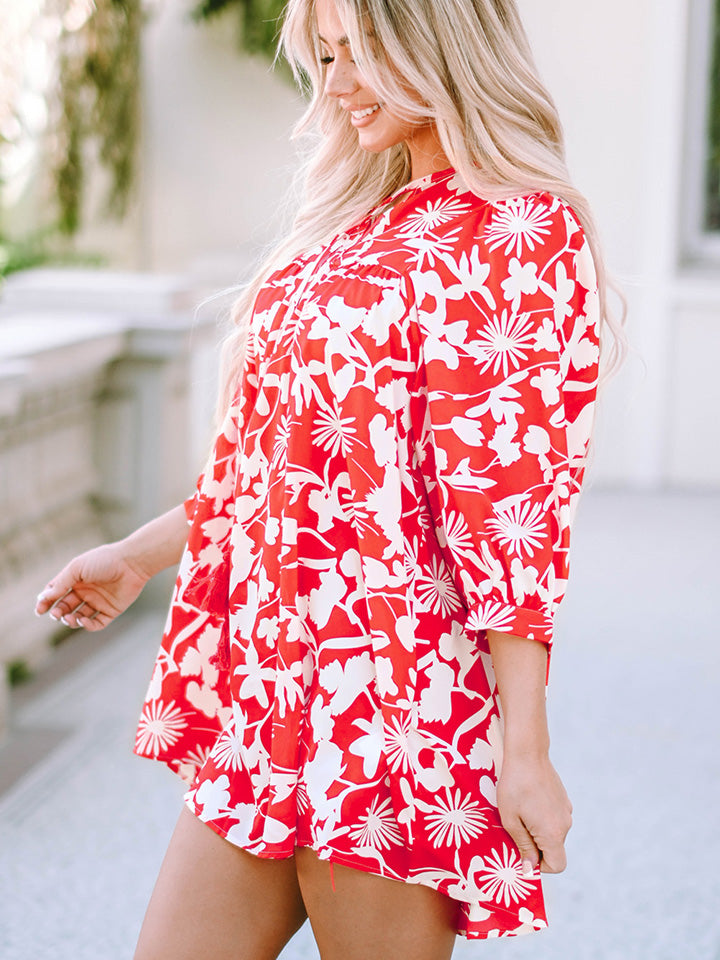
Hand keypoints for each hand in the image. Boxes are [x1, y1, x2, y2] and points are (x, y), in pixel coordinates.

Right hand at [34, 542, 150, 631]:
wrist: (132, 563)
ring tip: (69, 618)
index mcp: (76, 579)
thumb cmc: (104, 561)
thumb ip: (60, 584)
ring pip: (79, 617)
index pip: (56, 593)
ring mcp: (98, 601)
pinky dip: (88, 625)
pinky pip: (97, 623)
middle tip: (56, 614)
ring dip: (71, 620)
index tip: (39, 610)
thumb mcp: (77, 568)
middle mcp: (86, 591)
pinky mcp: (111, 610)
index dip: (46, 602)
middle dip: (58, 612)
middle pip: (66, 606)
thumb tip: (43, 598)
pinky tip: (83, 621)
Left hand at [496, 753, 572, 874]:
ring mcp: (566, 810)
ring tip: (519, 810)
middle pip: (553, 848)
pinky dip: (542, 816)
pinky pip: (553, 817)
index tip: (522, 852)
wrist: (527, 753)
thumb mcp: (511, 820)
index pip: (557, 865)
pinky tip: (527, 800)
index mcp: (553, 833)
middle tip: (514, 827)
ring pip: (552, 832)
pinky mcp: (563, 799)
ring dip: (537, 829)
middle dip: (534, 845)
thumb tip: (529, 870)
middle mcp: (565, 824)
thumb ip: (523, 846)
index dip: (539, 866)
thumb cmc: (514, 786)